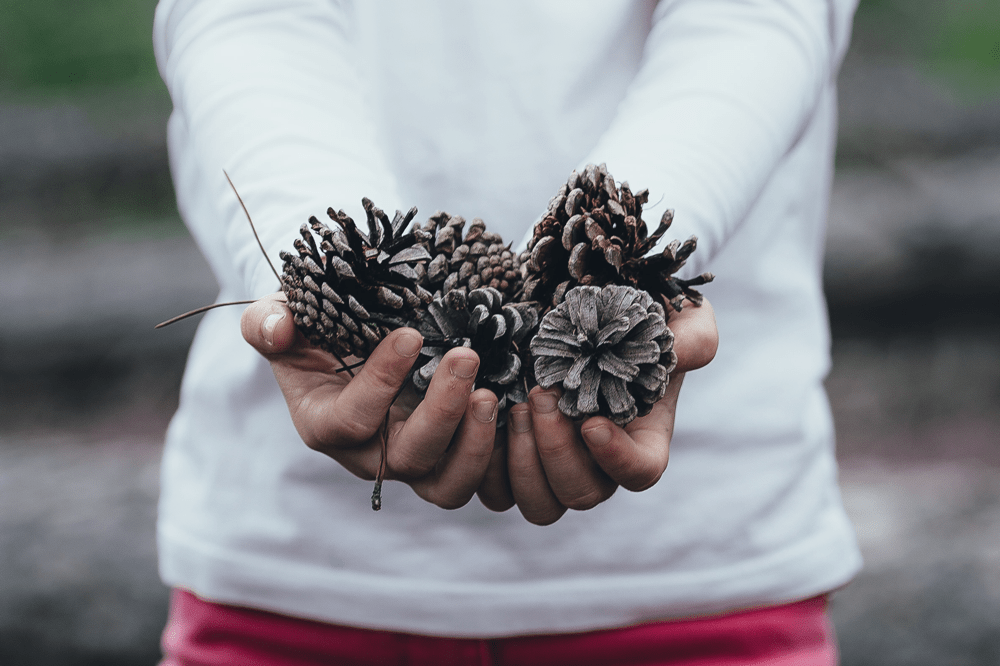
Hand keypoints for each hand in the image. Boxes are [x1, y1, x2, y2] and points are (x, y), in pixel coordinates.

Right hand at [240, 293, 498, 508]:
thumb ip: (267, 322)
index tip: (410, 335)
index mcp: (324, 424)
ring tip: (491, 393)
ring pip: (446, 485)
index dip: (380, 382)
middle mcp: (368, 455)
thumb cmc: (312, 326)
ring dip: (474, 444)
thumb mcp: (280, 315)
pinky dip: (497, 454)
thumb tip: (277, 329)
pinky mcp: (447, 459)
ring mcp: (411, 461)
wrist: (348, 337)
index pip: (351, 420)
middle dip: (440, 412)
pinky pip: (476, 478)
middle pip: (407, 459)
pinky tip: (515, 408)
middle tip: (465, 357)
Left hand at [477, 297, 718, 524]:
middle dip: (558, 451)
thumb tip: (682, 351)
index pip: (640, 473)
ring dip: (524, 461)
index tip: (592, 423)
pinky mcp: (510, 464)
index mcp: (641, 439)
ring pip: (539, 504)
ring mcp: (553, 469)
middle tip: (541, 396)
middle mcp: (598, 464)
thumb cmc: (634, 320)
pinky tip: (485, 413)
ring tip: (514, 405)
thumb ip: (692, 336)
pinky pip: (496, 490)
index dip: (617, 460)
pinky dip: (486, 462)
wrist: (579, 317)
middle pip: (582, 495)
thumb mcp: (676, 319)